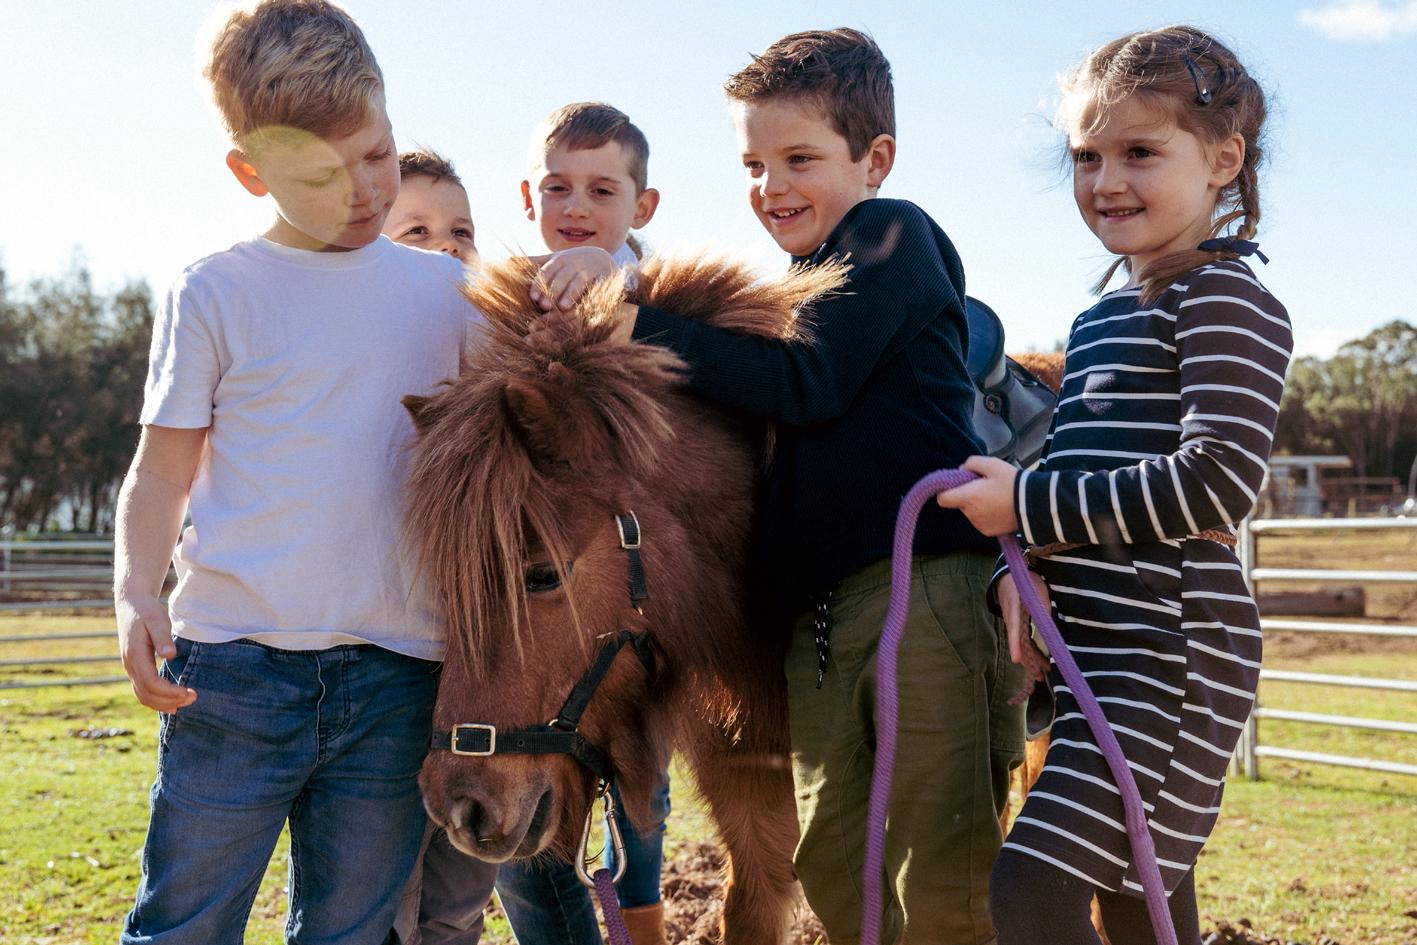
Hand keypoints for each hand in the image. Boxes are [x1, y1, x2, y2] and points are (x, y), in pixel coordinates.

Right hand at [116, 592, 195, 712]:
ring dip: (163, 703)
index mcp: (135, 655)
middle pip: (146, 694)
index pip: (150, 683)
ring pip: (142, 696)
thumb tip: (170, 655)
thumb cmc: (147, 611)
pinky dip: (156, 700)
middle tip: (192, 698)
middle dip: (169, 701)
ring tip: (185, 703)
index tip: (188, 691)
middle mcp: (130, 665)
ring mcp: (130, 668)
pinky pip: (142, 691)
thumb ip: (163, 637)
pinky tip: (172, 701)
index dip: (169, 691)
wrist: (131, 605)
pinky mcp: (135, 668)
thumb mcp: (157, 619)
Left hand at [531, 247, 616, 311]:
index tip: (533, 298)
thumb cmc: (572, 265)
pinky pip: (599, 286)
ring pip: (579, 280)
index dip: (540, 284)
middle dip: (553, 290)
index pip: (547, 271)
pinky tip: (588, 306)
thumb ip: (533, 263)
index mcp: (560, 259)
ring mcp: (592, 267)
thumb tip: (507, 261)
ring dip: (571, 293)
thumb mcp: (554, 262)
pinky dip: (593, 295)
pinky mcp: (607, 274)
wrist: (603, 259)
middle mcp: (575, 261)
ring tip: (563, 307)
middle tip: (544, 306)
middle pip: (562, 275)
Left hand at [935, 455, 1019, 535]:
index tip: (955, 485)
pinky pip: (980, 521)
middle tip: (985, 486)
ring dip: (977, 504)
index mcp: (969, 497)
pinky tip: (1000, 507)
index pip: (943, 499)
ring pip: (971, 512)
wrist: (1035, 503)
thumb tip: (961, 469)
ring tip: (996, 496)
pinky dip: (986, 514)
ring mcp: (979, 525)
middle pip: (959, 503)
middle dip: (967, 494)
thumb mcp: (992, 464)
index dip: (945, 491)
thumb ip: (971, 463)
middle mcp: (971, 514)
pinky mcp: (989, 532)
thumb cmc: (1013, 483)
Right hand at [997, 572, 1051, 704]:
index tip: (1016, 660)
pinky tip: (1040, 659)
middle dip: (1028, 661)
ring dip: (1031, 657)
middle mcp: (1012, 620)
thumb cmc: (1023, 582)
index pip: (1014, 629)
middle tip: (1039, 677)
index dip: (1016, 644)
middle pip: (1019, 643)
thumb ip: (1043, 607)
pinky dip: (1031, 650)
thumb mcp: (1037, 590)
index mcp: (1015, 609)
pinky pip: (1024, 640)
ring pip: (1022, 643)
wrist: (1008, 577)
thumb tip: (1051, 626)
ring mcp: (1013, 624)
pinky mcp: (1017, 625)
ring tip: (1041, 674)